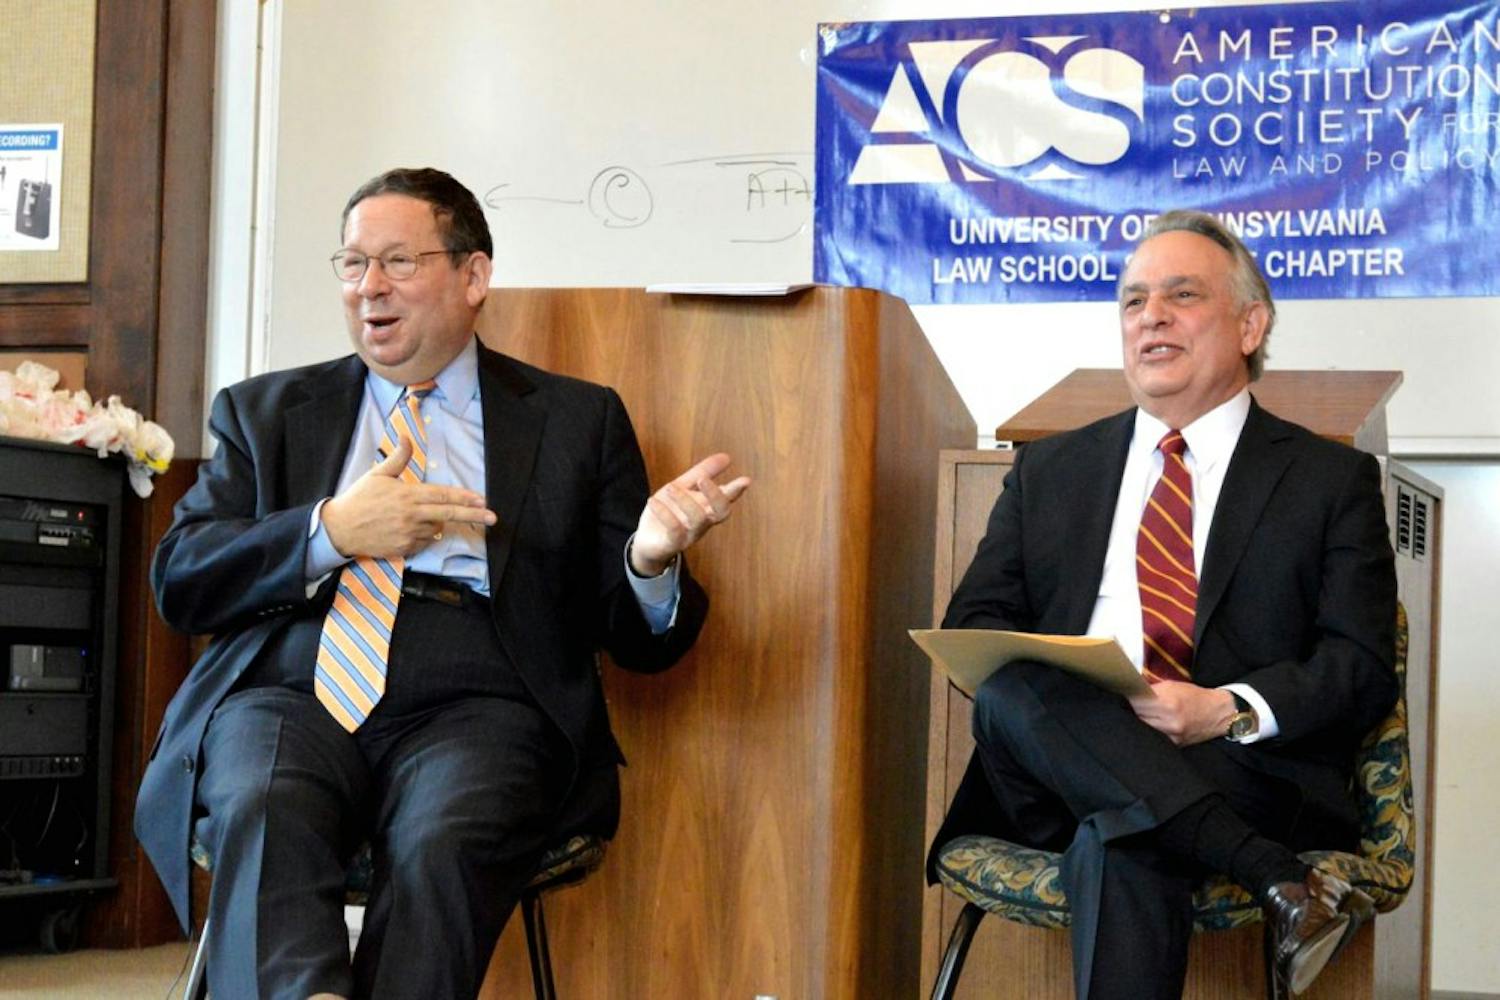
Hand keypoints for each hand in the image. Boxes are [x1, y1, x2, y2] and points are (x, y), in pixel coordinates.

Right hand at [321, 436, 495, 559]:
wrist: (340, 529)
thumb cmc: (359, 499)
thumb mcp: (377, 474)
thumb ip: (397, 458)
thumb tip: (407, 437)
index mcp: (407, 495)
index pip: (442, 496)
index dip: (464, 497)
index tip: (481, 500)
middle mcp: (411, 515)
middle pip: (448, 515)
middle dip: (473, 516)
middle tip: (493, 518)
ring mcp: (408, 534)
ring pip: (436, 529)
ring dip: (437, 523)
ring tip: (417, 516)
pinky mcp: (404, 548)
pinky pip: (425, 542)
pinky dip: (425, 536)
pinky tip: (410, 529)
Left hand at [630, 452, 749, 575]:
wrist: (646, 539)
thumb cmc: (669, 511)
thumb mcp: (683, 487)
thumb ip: (703, 472)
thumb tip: (727, 456)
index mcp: (708, 507)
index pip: (727, 499)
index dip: (736, 491)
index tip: (745, 480)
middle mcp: (704, 522)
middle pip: (720, 512)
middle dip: (715, 495)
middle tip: (702, 479)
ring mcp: (690, 534)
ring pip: (698, 519)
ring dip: (685, 501)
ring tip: (670, 487)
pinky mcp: (673, 543)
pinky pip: (674, 530)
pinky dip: (665, 514)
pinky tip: (653, 501)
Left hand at [1128, 680, 1237, 746]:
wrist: (1219, 713)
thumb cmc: (1194, 696)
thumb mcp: (1172, 686)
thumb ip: (1150, 689)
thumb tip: (1128, 690)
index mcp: (1168, 702)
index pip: (1136, 702)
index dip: (1124, 698)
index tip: (1117, 695)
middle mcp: (1169, 721)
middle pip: (1136, 717)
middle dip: (1128, 710)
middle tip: (1121, 705)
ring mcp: (1171, 736)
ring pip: (1142, 729)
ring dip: (1135, 722)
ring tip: (1132, 715)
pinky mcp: (1174, 745)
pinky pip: (1153, 738)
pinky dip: (1147, 731)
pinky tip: (1145, 726)